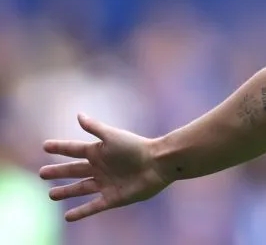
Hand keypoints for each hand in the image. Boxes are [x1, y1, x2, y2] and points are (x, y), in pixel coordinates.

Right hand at [39, 114, 170, 221]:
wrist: (158, 163)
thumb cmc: (136, 147)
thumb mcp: (112, 136)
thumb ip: (95, 128)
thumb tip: (78, 115)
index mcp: (99, 152)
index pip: (74, 149)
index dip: (60, 148)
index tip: (45, 146)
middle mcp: (100, 168)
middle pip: (74, 170)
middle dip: (58, 172)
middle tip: (41, 173)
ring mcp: (106, 184)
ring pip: (81, 188)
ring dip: (66, 192)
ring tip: (51, 195)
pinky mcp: (113, 198)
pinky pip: (93, 206)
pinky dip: (81, 212)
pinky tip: (68, 217)